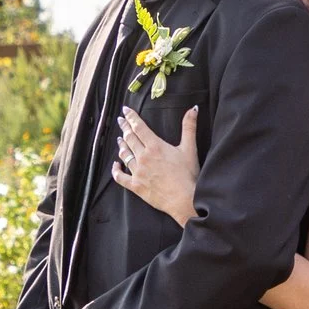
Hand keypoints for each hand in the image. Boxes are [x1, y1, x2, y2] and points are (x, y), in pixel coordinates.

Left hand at [113, 105, 200, 225]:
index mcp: (155, 146)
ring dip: (121, 145)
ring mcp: (137, 172)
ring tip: (120, 139)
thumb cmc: (188, 175)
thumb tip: (193, 109)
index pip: (139, 127)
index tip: (125, 110)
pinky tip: (115, 165)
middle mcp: (143, 157)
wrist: (184, 199)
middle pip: (129, 138)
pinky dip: (116, 170)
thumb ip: (189, 127)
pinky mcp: (135, 185)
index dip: (131, 117)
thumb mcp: (190, 148)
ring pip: (125, 155)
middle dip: (124, 127)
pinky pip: (120, 177)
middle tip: (120, 120)